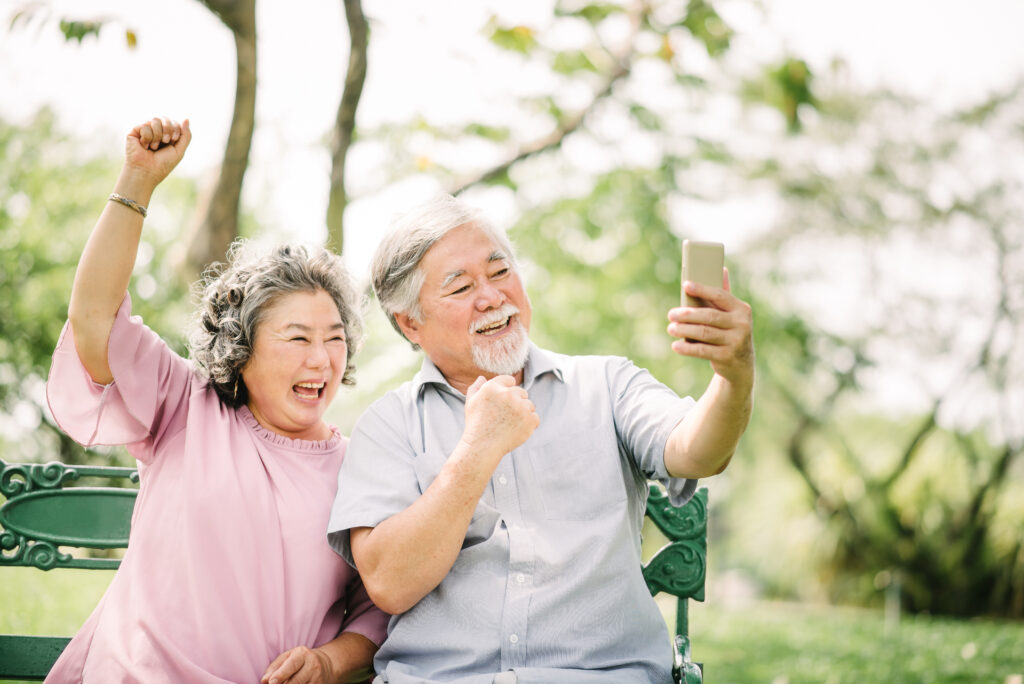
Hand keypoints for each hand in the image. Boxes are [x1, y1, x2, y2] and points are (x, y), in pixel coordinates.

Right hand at [121, 116, 191, 191]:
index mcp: (167, 135)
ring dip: (157, 135)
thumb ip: (186, 135)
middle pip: (165, 118)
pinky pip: (145, 125)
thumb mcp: (179, 150)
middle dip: (167, 129)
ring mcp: (145, 130)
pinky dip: (147, 137)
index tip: (173, 140)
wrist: (147, 171)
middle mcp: (155, 131)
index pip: (174, 122)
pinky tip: (143, 146)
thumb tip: (186, 118)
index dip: (176, 128)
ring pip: (154, 120)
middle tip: (165, 141)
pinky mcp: (135, 131)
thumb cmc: (163, 164)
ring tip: (153, 147)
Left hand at [262, 646, 334, 683]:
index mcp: (302, 654)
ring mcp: (318, 678)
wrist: (325, 664)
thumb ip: (274, 668)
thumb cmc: (300, 661)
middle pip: (296, 681)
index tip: (271, 682)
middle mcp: (312, 665)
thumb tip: (264, 681)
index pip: (291, 665)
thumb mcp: (288, 657)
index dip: (280, 675)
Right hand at [461, 375, 538, 459]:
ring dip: (523, 413)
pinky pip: (535, 418)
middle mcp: (507, 394)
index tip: (503, 403)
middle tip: (505, 417)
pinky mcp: (529, 419)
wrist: (482, 447)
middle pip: (522, 392)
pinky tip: (516, 430)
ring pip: (529, 405)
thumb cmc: (475, 425)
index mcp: (492, 387)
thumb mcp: (471, 403)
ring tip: (509, 425)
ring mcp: (520, 407)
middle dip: (516, 402)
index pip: (510, 380)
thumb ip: (476, 388)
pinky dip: (529, 424)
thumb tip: (482, 377)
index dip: (507, 391)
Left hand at [668, 267, 753, 388]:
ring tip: (670, 328)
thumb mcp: (731, 314)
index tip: (685, 285)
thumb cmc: (730, 331)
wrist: (741, 364)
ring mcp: (736, 341)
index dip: (702, 289)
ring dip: (684, 330)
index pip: (720, 295)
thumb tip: (722, 268)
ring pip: (704, 333)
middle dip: (687, 314)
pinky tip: (675, 346)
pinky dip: (687, 348)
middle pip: (709, 316)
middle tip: (670, 314)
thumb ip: (724, 295)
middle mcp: (741, 324)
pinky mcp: (727, 357)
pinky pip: (703, 350)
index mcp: (741, 309)